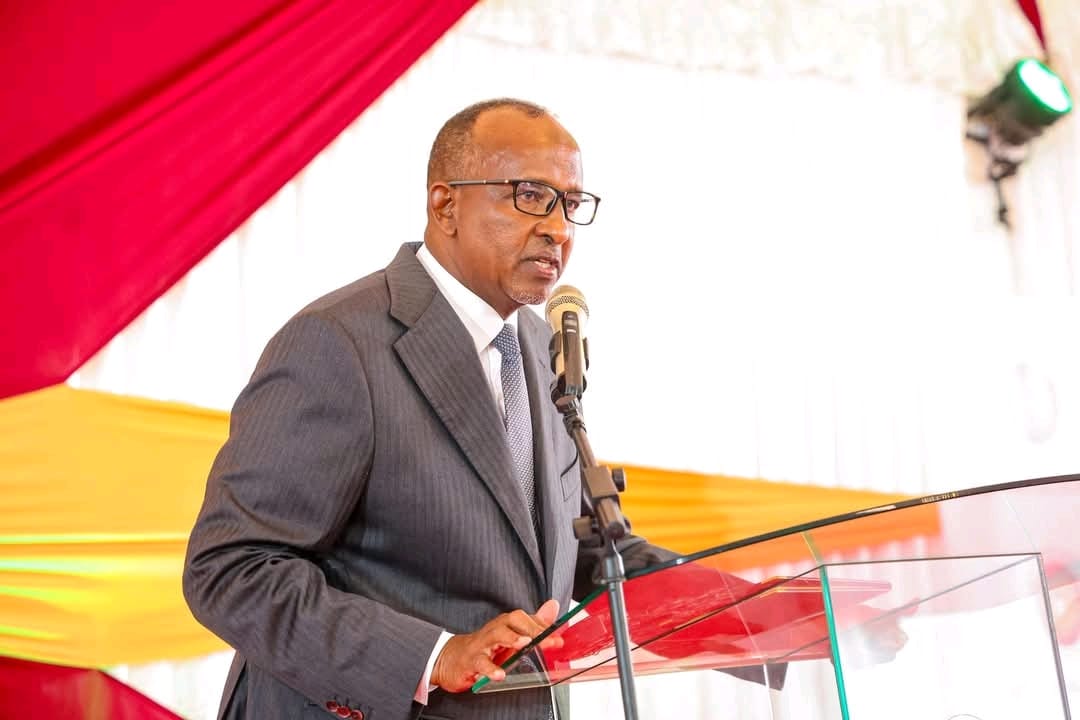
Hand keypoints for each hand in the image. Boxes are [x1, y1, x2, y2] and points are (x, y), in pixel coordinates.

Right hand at [431, 599, 562, 691]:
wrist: (452, 658)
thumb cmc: (485, 647)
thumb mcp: (511, 636)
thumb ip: (533, 623)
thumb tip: (553, 606)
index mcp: (506, 624)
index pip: (526, 619)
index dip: (543, 627)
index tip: (558, 637)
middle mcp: (495, 629)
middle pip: (512, 620)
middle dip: (531, 629)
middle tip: (547, 641)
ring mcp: (482, 644)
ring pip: (496, 635)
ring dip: (511, 639)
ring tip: (524, 644)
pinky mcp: (471, 661)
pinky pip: (480, 663)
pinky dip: (490, 669)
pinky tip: (499, 674)